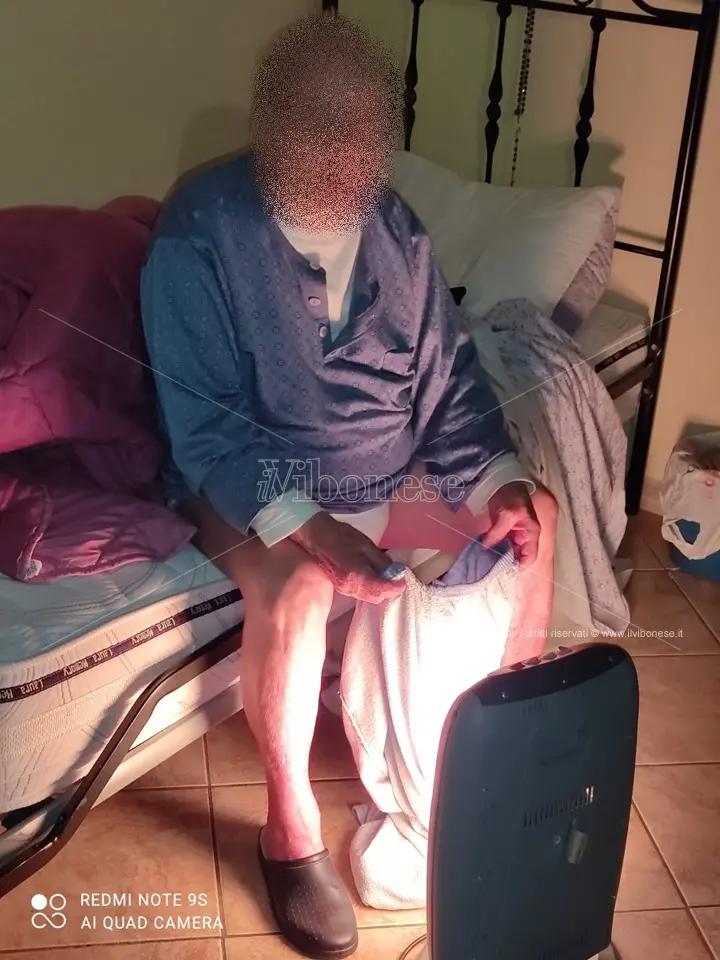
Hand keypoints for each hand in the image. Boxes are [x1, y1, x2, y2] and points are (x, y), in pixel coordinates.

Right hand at [289, 512, 405, 603]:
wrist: (315, 536)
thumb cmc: (340, 536)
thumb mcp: (366, 544)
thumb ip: (382, 561)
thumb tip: (396, 572)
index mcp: (357, 575)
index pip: (382, 590)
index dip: (395, 587)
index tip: (403, 581)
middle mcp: (350, 587)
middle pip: (377, 598)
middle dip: (389, 590)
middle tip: (397, 578)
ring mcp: (344, 590)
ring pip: (369, 597)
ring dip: (380, 590)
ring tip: (388, 577)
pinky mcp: (342, 588)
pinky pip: (362, 594)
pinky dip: (371, 589)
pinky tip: (375, 578)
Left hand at [483, 482, 540, 566]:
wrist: (503, 480)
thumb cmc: (511, 494)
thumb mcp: (506, 514)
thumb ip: (497, 532)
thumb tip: (486, 548)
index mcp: (531, 533)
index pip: (529, 558)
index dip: (517, 565)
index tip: (501, 568)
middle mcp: (525, 536)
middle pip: (518, 557)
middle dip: (505, 562)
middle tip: (488, 567)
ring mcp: (515, 534)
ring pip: (509, 552)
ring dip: (497, 556)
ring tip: (484, 561)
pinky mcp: (505, 530)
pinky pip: (502, 544)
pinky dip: (493, 548)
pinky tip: (483, 551)